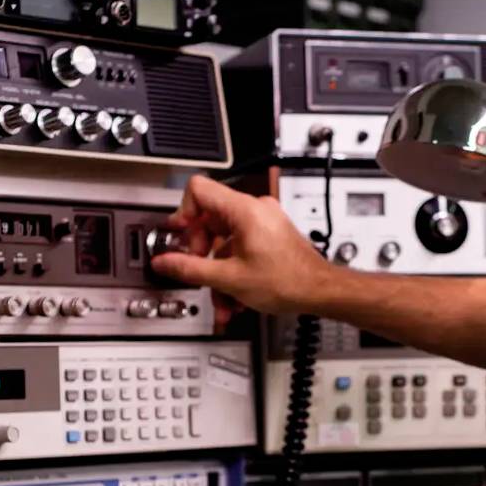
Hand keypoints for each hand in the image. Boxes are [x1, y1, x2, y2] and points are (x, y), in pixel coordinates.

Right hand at [149, 176, 331, 332]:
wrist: (320, 291)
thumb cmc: (289, 280)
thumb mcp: (229, 278)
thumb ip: (191, 268)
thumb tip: (165, 262)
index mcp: (244, 210)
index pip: (198, 189)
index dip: (183, 212)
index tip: (179, 235)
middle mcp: (255, 209)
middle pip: (209, 218)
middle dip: (200, 251)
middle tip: (198, 270)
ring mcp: (263, 222)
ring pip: (224, 239)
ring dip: (217, 269)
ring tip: (220, 295)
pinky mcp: (269, 235)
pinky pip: (239, 246)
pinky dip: (232, 269)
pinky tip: (233, 295)